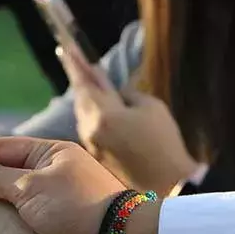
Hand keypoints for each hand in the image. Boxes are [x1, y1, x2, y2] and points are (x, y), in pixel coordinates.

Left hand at [58, 45, 199, 195]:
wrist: (169, 186)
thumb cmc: (164, 143)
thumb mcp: (151, 108)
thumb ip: (127, 95)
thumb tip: (113, 93)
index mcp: (104, 115)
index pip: (85, 83)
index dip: (75, 64)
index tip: (65, 47)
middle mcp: (91, 131)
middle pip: (81, 99)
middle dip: (79, 81)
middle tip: (71, 58)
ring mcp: (91, 147)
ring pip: (84, 115)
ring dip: (87, 99)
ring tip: (88, 84)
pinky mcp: (96, 159)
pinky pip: (91, 130)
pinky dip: (94, 117)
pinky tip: (100, 112)